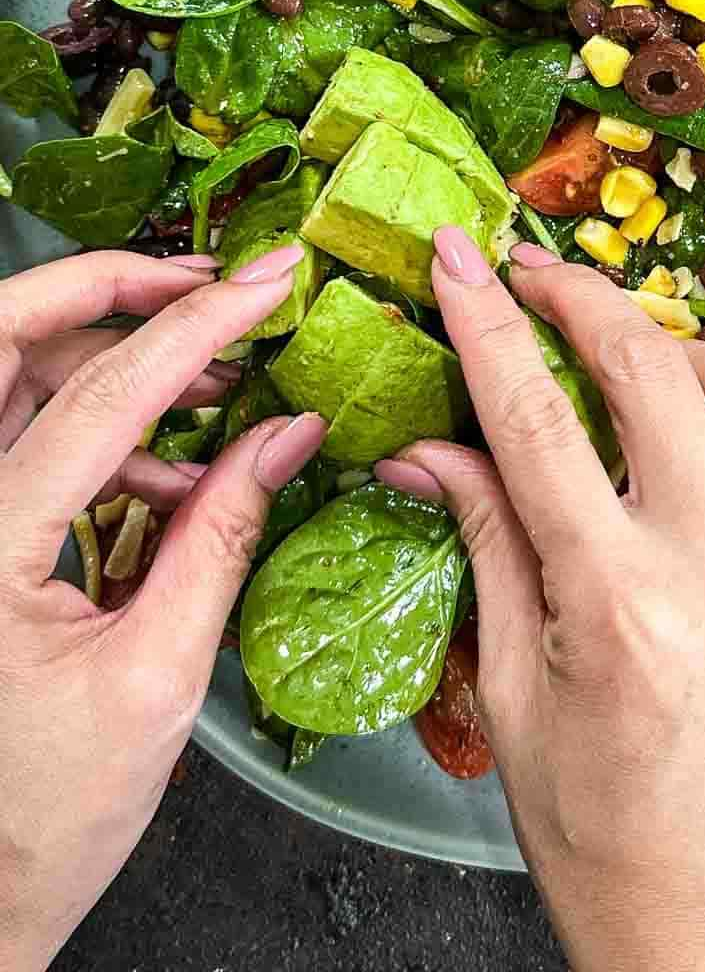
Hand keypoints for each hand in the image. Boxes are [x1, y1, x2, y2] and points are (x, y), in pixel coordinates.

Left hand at [0, 247, 326, 971]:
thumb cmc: (47, 810)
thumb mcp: (157, 674)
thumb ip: (223, 536)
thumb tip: (289, 433)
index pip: (100, 397)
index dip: (197, 328)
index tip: (270, 284)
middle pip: (2, 338)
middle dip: (108, 288)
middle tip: (208, 280)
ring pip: (13, 375)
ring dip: (113, 353)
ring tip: (220, 380)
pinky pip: (29, 437)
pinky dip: (104, 425)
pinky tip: (180, 471)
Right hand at [378, 228, 704, 971]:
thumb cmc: (603, 839)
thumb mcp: (510, 697)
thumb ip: (486, 548)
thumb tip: (430, 448)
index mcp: (616, 598)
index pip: (533, 415)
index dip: (487, 320)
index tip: (460, 258)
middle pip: (644, 368)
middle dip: (577, 296)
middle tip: (531, 273)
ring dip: (682, 340)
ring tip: (634, 347)